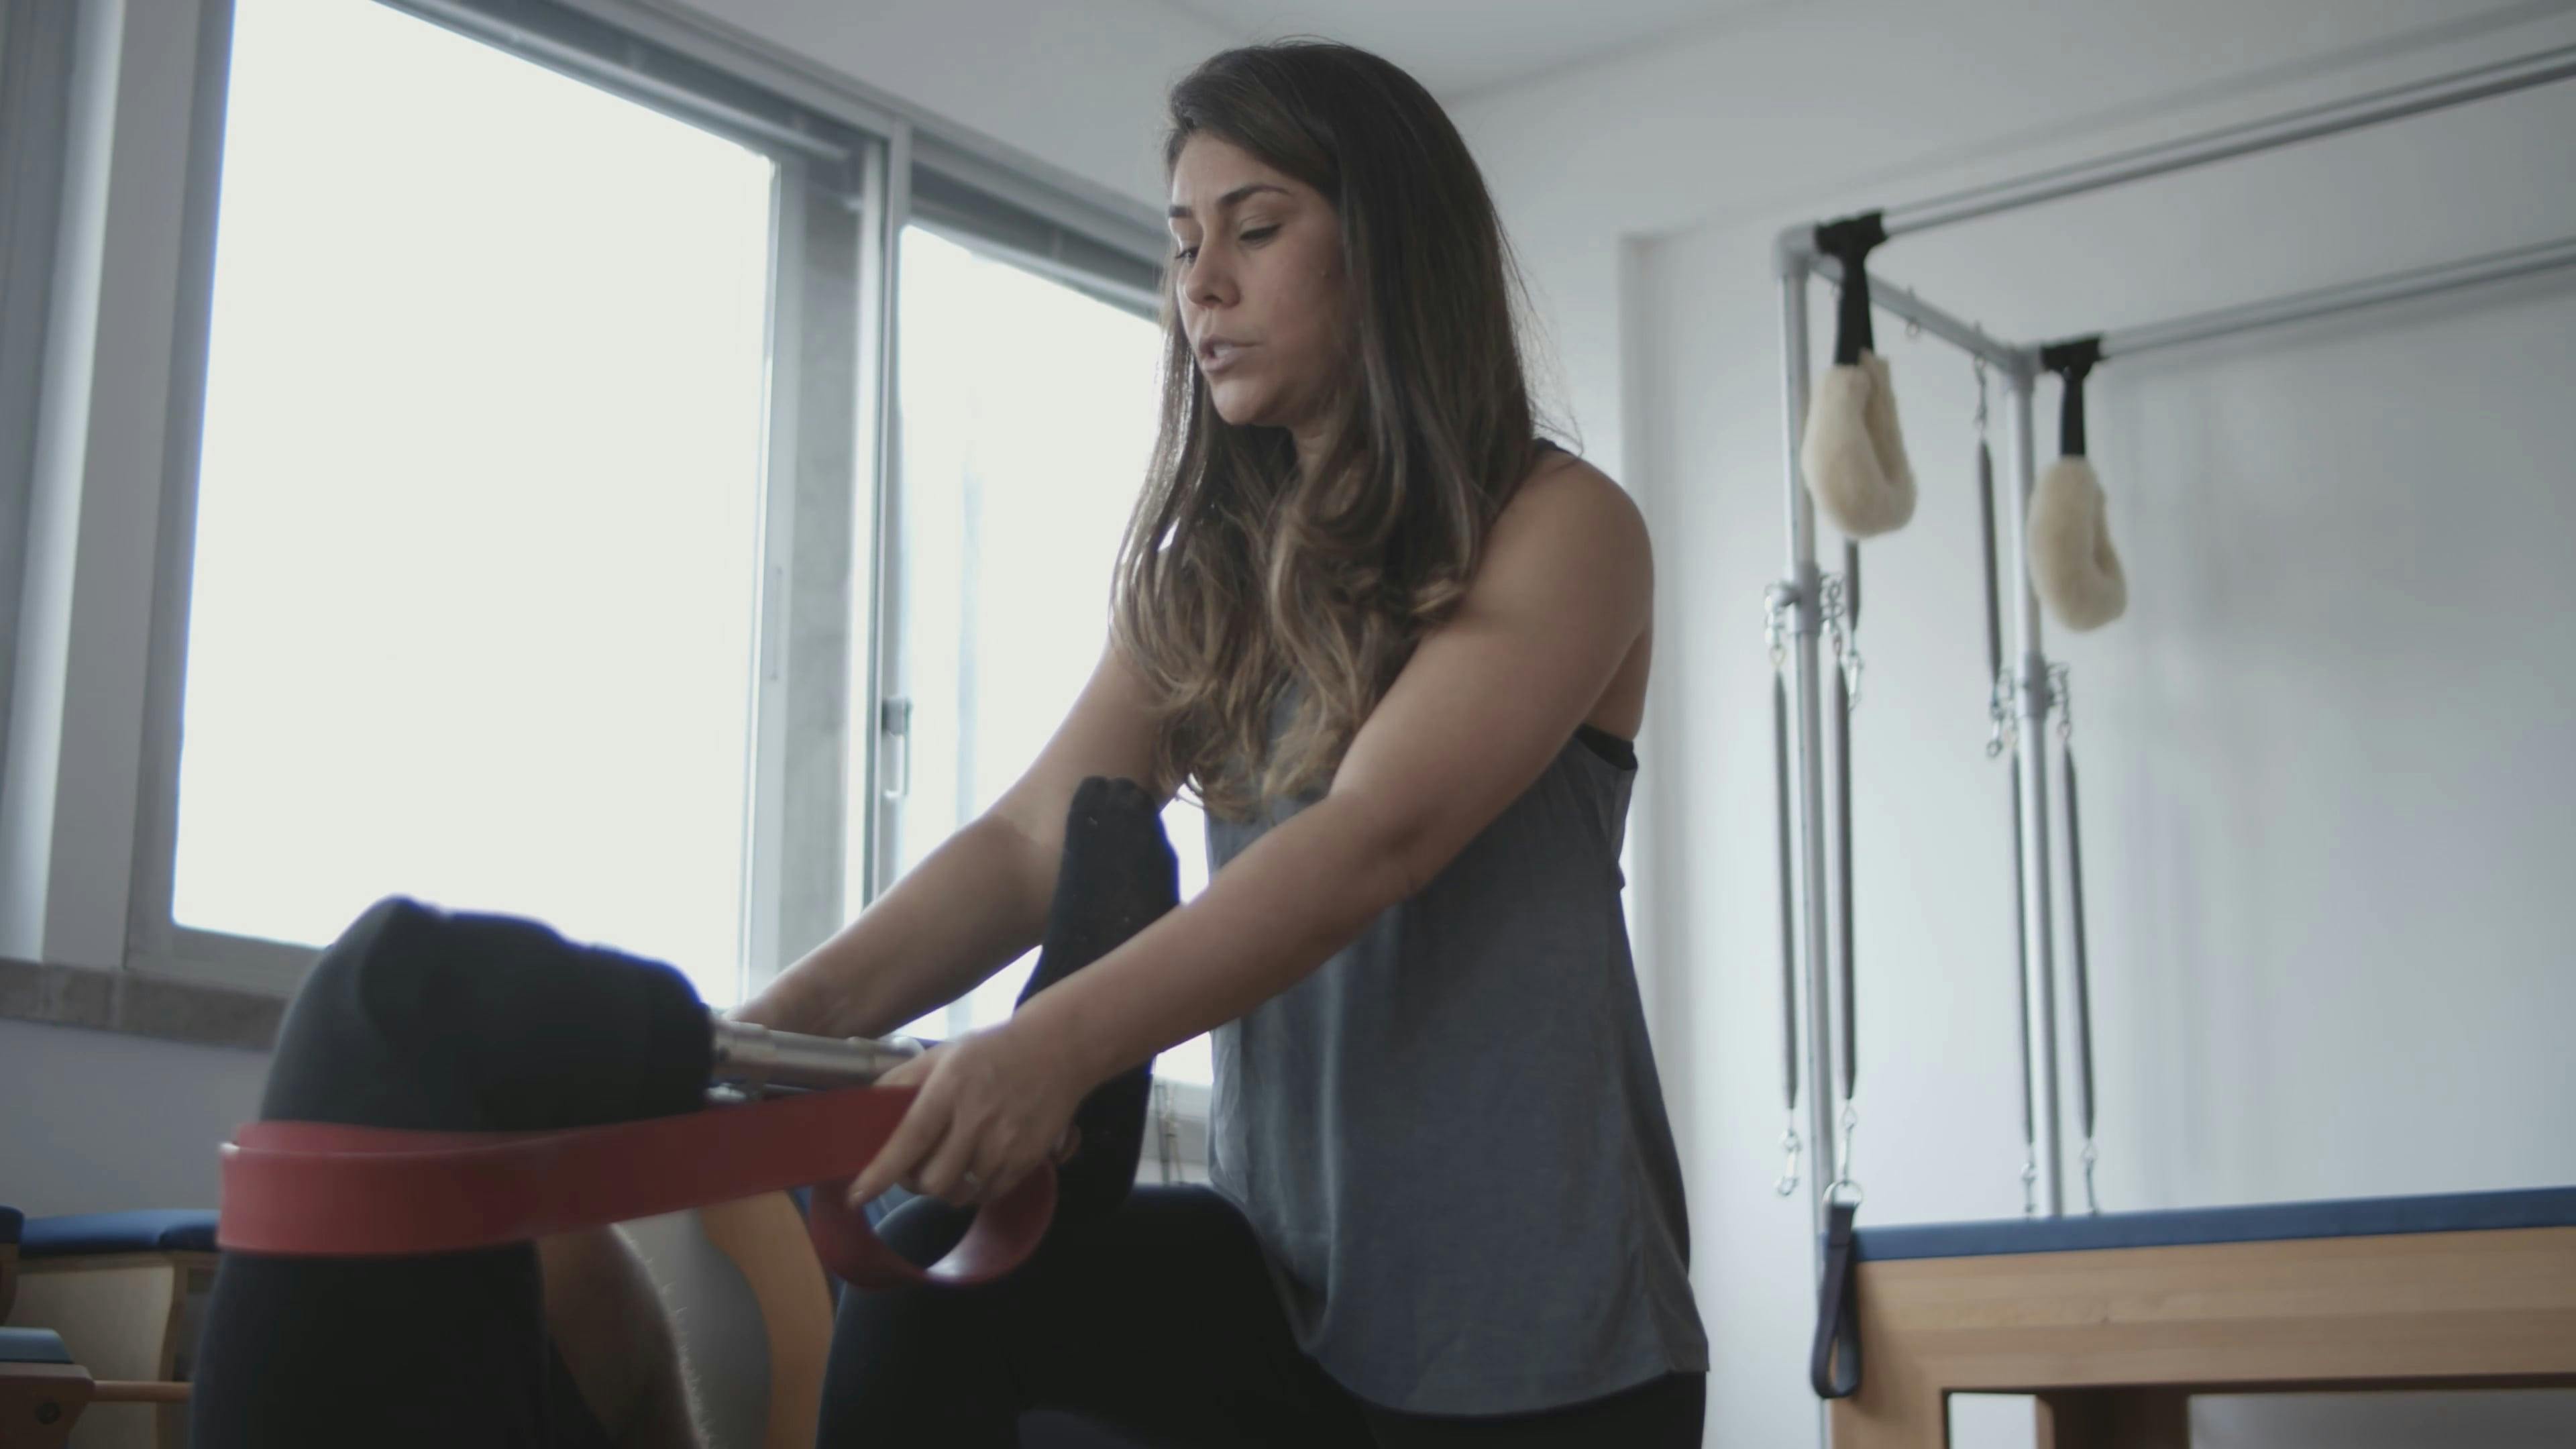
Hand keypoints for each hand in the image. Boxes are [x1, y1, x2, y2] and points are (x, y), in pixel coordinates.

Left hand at [848, 1019, 1088, 1210]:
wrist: (1058, 1049)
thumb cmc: (992, 1050)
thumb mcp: (943, 1053)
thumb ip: (902, 1080)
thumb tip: (866, 1107)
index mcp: (949, 1089)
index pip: (909, 1140)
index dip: (881, 1173)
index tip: (857, 1196)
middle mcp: (977, 1120)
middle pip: (932, 1181)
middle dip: (915, 1182)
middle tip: (915, 1168)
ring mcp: (1005, 1143)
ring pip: (960, 1192)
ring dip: (947, 1186)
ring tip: (949, 1164)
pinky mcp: (1028, 1159)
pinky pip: (989, 1193)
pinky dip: (974, 1188)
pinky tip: (976, 1164)